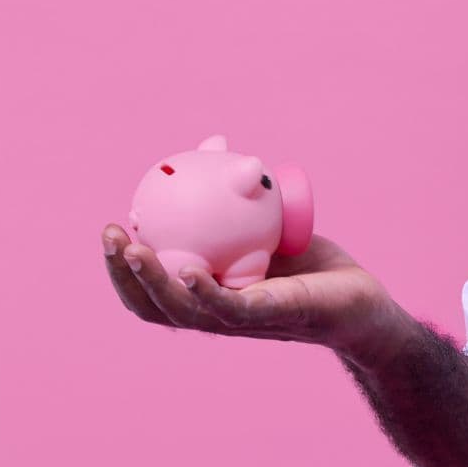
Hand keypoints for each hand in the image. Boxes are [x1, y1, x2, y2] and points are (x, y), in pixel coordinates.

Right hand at [100, 224, 402, 364]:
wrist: (358, 298)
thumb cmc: (309, 265)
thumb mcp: (264, 223)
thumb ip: (236, 195)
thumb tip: (213, 145)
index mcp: (205, 296)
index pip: (149, 290)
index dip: (122, 266)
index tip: (110, 226)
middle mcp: (214, 315)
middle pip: (152, 303)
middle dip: (122, 271)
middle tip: (109, 233)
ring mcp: (240, 321)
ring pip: (182, 310)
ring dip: (151, 280)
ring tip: (132, 249)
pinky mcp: (272, 317)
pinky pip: (232, 308)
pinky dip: (205, 292)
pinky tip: (191, 270)